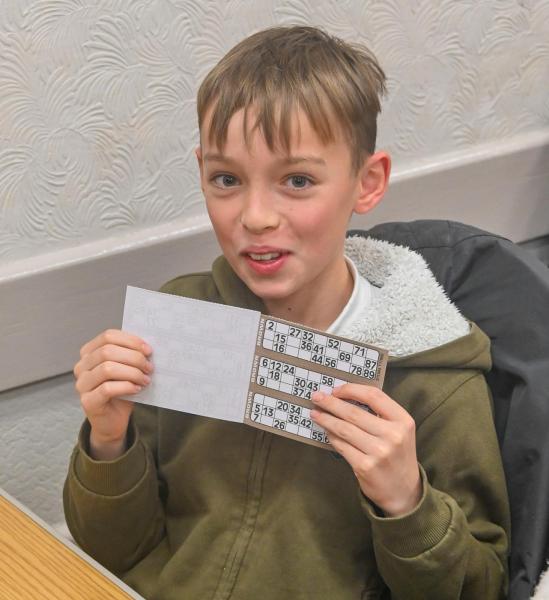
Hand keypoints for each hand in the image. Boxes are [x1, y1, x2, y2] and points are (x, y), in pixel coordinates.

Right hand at [73, 329, 153, 459]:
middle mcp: (81, 366)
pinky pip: (107, 388)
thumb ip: (130, 355)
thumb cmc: (121, 390)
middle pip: (107, 351)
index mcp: (89, 353)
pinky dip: (126, 386)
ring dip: (132, 372)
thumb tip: (147, 347)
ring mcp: (82, 384)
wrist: (113, 420)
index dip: (130, 340)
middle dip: (134, 358)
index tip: (148, 350)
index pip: (108, 336)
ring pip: (107, 368)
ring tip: (145, 379)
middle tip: (149, 367)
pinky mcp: (87, 401)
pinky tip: (137, 389)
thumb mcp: (126, 368)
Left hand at [311, 384, 420, 516]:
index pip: (374, 395)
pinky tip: (326, 431)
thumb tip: (343, 397)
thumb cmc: (397, 454)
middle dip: (331, 403)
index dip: (351, 390)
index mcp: (403, 421)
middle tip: (317, 397)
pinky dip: (331, 436)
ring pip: (344, 429)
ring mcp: (379, 452)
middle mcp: (393, 435)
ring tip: (315, 413)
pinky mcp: (365, 466)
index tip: (336, 390)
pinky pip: (342, 446)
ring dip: (326, 419)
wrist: (403, 490)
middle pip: (354, 412)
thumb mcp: (398, 430)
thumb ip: (379, 414)